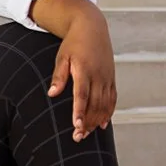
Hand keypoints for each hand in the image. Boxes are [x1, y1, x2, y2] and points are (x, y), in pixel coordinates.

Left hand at [47, 12, 116, 142]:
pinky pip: (112, 99)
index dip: (79, 112)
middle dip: (87, 122)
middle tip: (78, 137)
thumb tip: (52, 94)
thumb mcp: (62, 56)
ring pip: (104, 104)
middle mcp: (98, 75)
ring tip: (87, 133)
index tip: (76, 125)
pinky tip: (103, 124)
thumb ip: (59, 76)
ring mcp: (107, 77)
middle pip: (94, 104)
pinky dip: (108, 112)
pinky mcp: (112, 78)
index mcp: (84, 70)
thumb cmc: (74, 42)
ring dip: (96, 120)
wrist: (92, 27)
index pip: (82, 95)